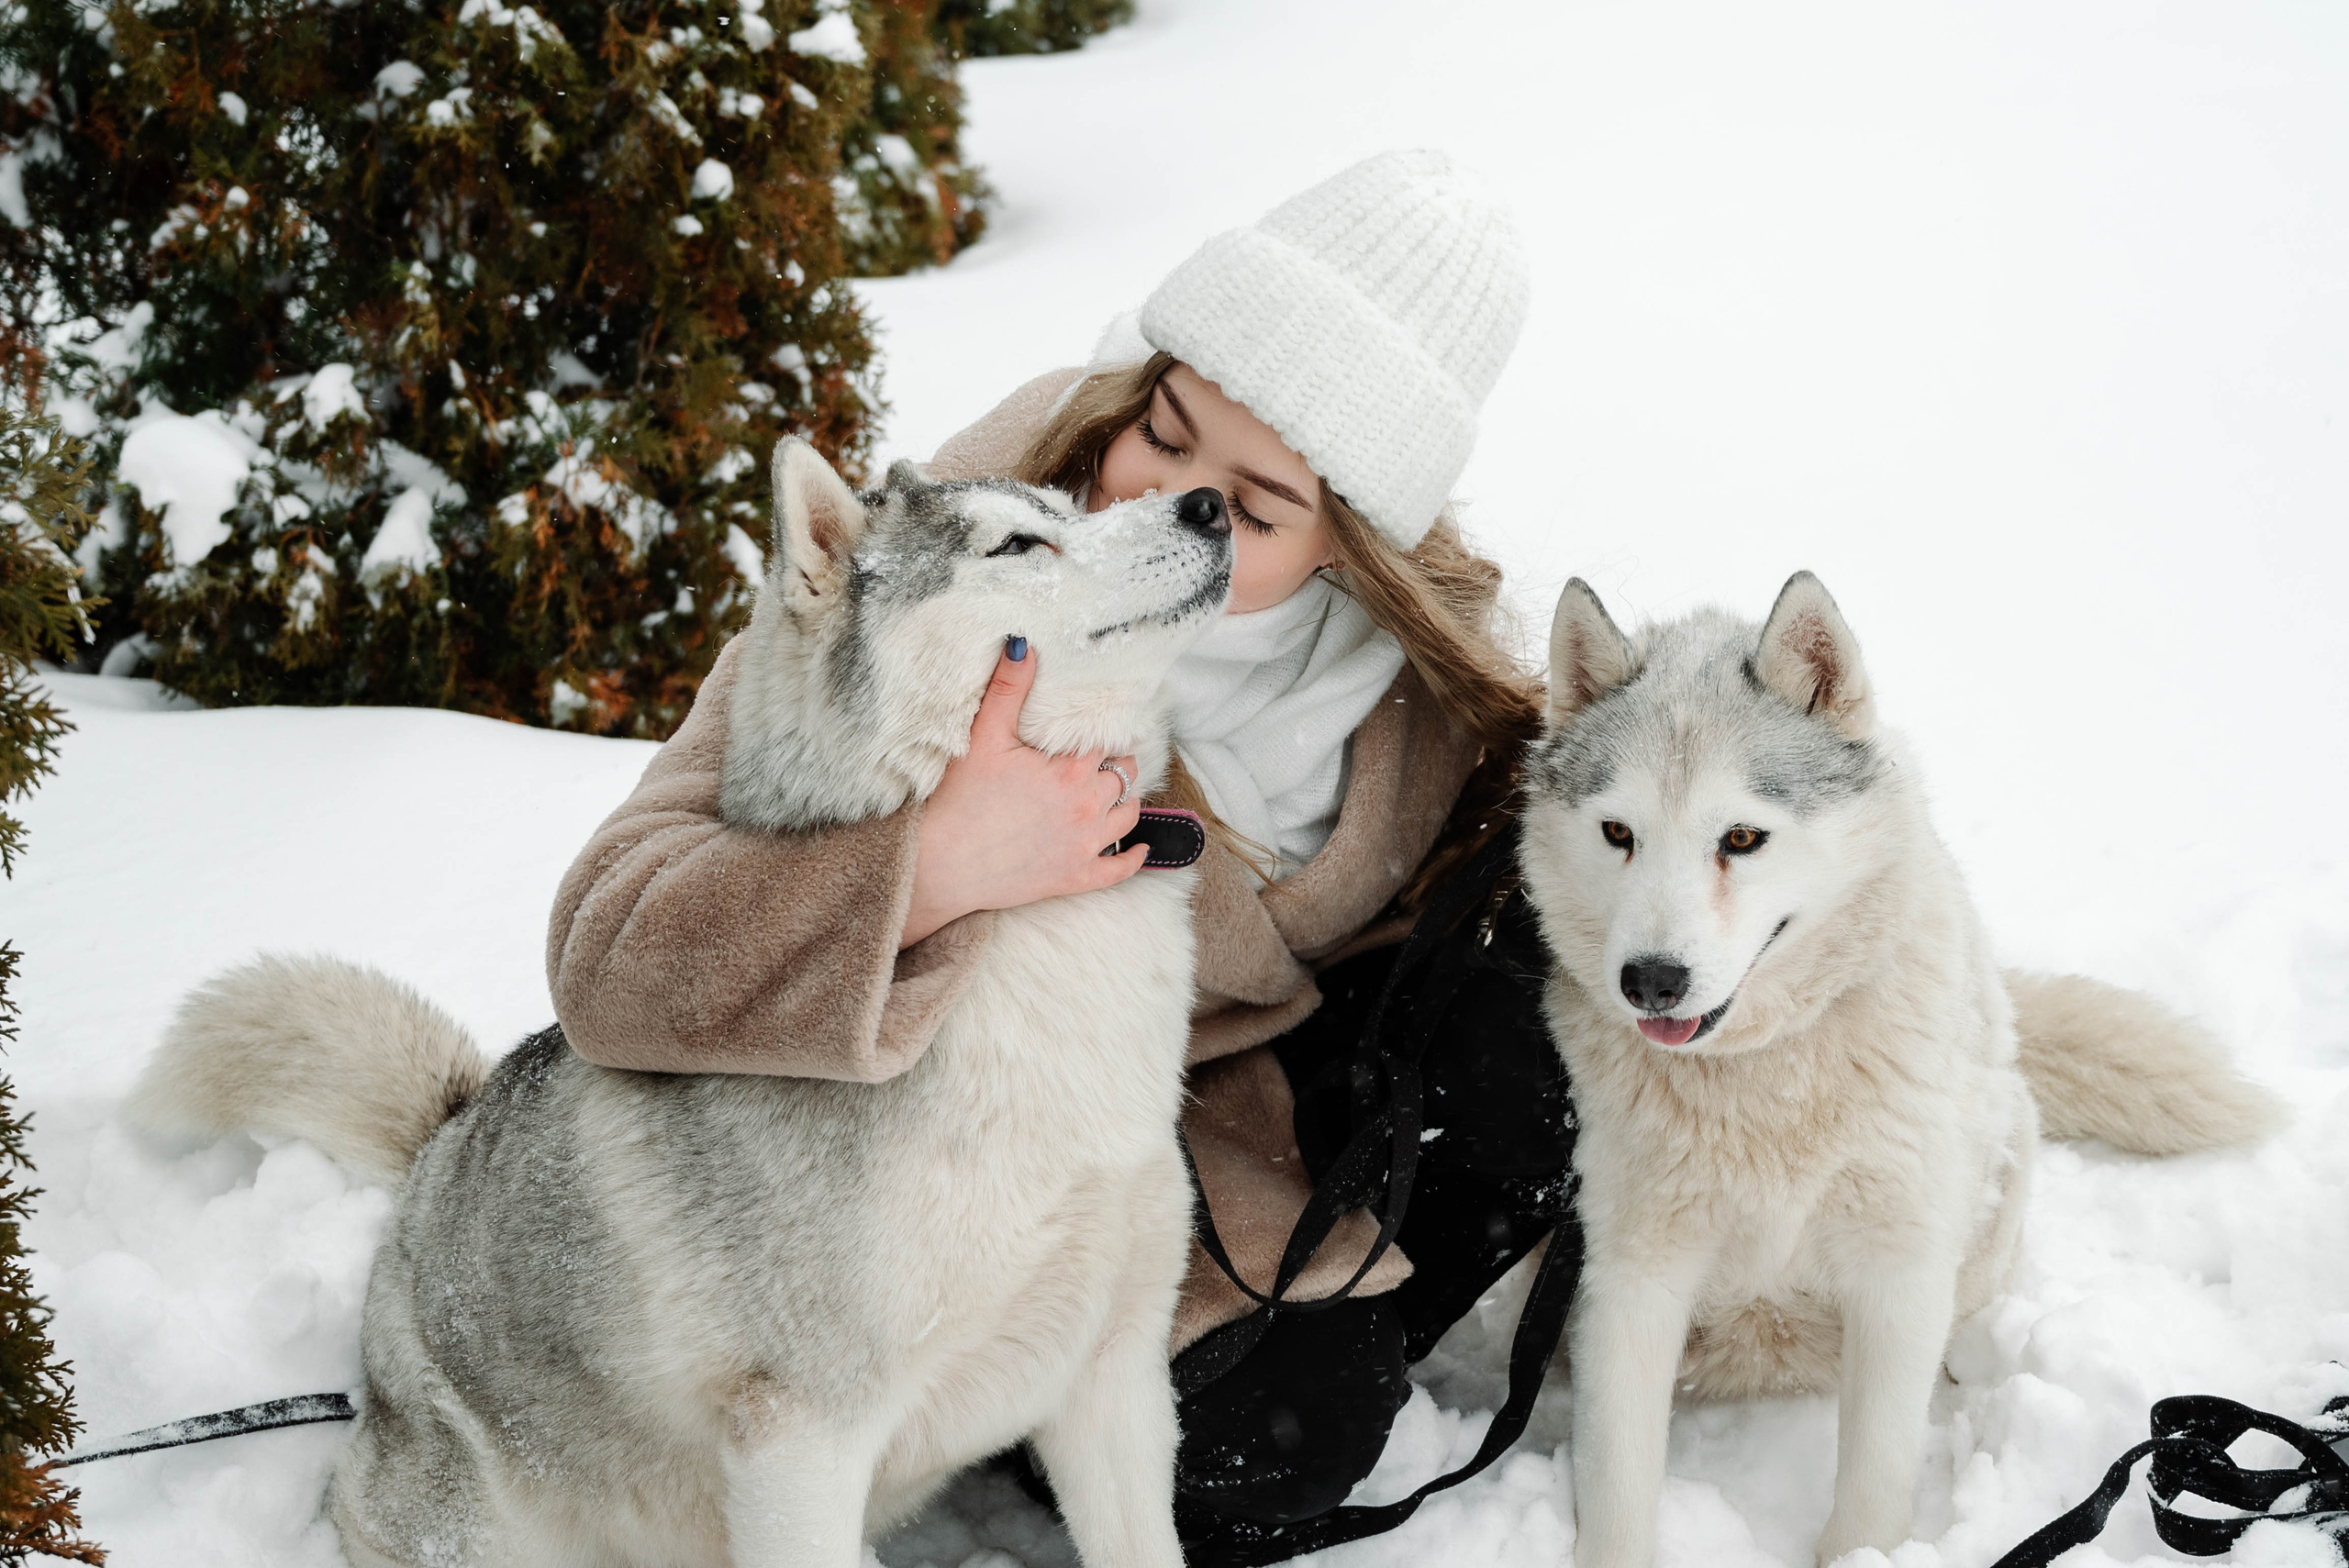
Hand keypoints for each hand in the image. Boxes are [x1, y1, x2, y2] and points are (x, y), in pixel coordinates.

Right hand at [900, 639, 1147, 947]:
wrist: (940, 864)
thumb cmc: (960, 799)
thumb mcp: (984, 736)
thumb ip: (1009, 689)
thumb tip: (1024, 644)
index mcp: (1070, 771)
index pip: (1107, 741)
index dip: (1102, 731)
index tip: (1095, 729)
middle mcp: (1088, 807)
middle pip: (1125, 775)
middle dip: (1116, 763)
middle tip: (1100, 757)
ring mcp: (1085, 846)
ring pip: (1129, 815)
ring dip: (1125, 800)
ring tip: (1113, 790)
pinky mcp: (1076, 878)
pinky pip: (1120, 870)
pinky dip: (1134, 858)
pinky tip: (1138, 849)